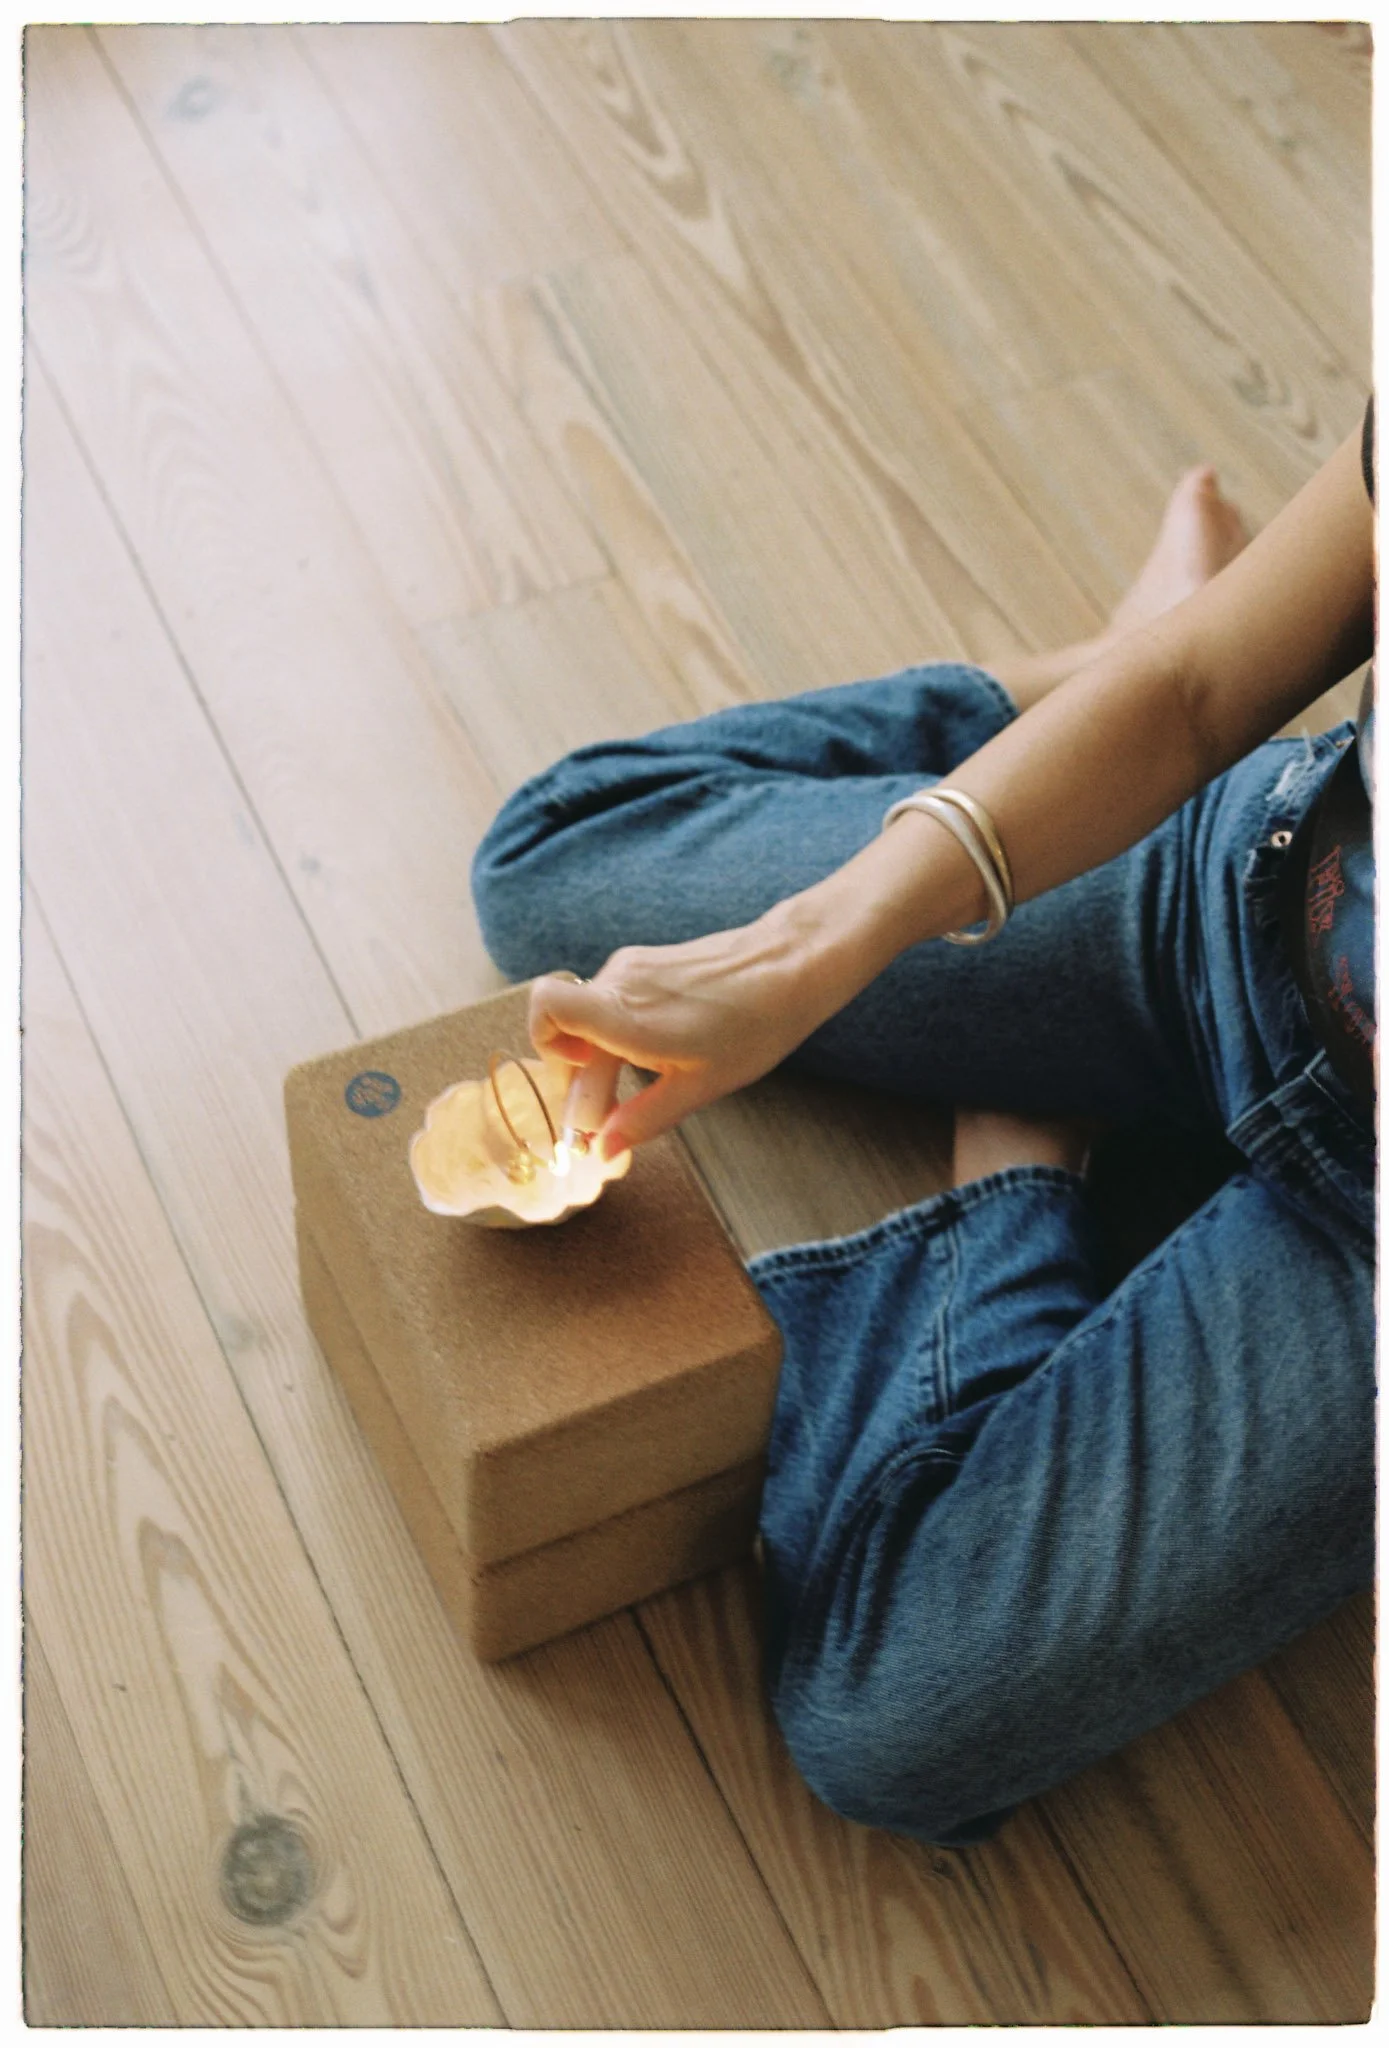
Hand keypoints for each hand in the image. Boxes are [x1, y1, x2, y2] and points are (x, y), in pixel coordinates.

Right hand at [528, 908, 838, 1156]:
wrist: (791, 965)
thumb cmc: (753, 1026)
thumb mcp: (699, 1086)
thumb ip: (642, 1118)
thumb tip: (602, 1150)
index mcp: (626, 1015)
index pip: (546, 1008)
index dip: (546, 1048)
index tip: (582, 1082)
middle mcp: (619, 982)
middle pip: (566, 1028)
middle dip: (582, 1075)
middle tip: (611, 1115)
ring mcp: (631, 966)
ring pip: (590, 1016)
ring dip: (603, 1055)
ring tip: (649, 1079)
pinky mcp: (645, 961)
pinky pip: (614, 1001)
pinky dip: (620, 1031)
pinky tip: (661, 1050)